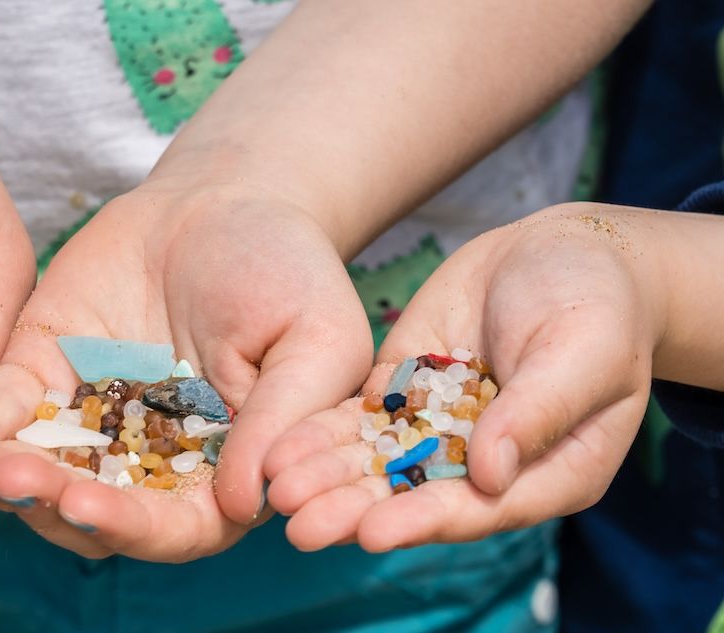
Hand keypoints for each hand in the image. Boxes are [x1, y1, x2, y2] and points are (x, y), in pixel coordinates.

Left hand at [0, 184, 370, 560]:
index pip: (174, 526)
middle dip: (52, 502)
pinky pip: (5, 407)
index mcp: (218, 472)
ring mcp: (88, 419)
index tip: (89, 506)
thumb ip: (283, 417)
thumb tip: (247, 503)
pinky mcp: (43, 371)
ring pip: (40, 469)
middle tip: (15, 481)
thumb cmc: (287, 272)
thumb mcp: (315, 338)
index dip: (131, 526)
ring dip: (5, 478)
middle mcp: (146, 461)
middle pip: (93, 509)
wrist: (224, 200)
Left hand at [265, 203, 660, 551]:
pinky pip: (359, 421)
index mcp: (546, 473)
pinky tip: (278, 448)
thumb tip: (489, 473)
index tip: (374, 533)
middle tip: (301, 526)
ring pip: (377, 463)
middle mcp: (485, 464)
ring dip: (327, 479)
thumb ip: (539, 411)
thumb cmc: (596, 303)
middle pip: (415, 496)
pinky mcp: (404, 391)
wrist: (563, 250)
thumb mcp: (583, 350)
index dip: (426, 521)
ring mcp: (440, 428)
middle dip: (356, 511)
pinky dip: (320, 435)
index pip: (481, 509)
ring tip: (276, 492)